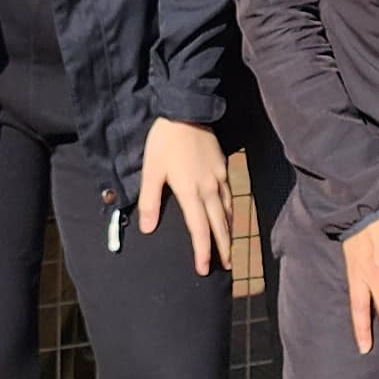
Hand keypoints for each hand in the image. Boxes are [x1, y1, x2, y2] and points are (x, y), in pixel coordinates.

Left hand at [139, 118, 233, 273]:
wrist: (187, 110)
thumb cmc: (165, 141)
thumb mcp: (151, 170)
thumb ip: (150, 201)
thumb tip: (148, 229)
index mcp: (191, 192)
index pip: (199, 230)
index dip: (203, 251)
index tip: (204, 269)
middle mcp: (210, 189)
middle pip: (219, 225)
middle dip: (224, 248)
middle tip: (227, 266)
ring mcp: (219, 178)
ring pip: (228, 212)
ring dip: (229, 232)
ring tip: (230, 247)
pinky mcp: (223, 167)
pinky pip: (230, 196)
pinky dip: (231, 212)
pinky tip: (229, 215)